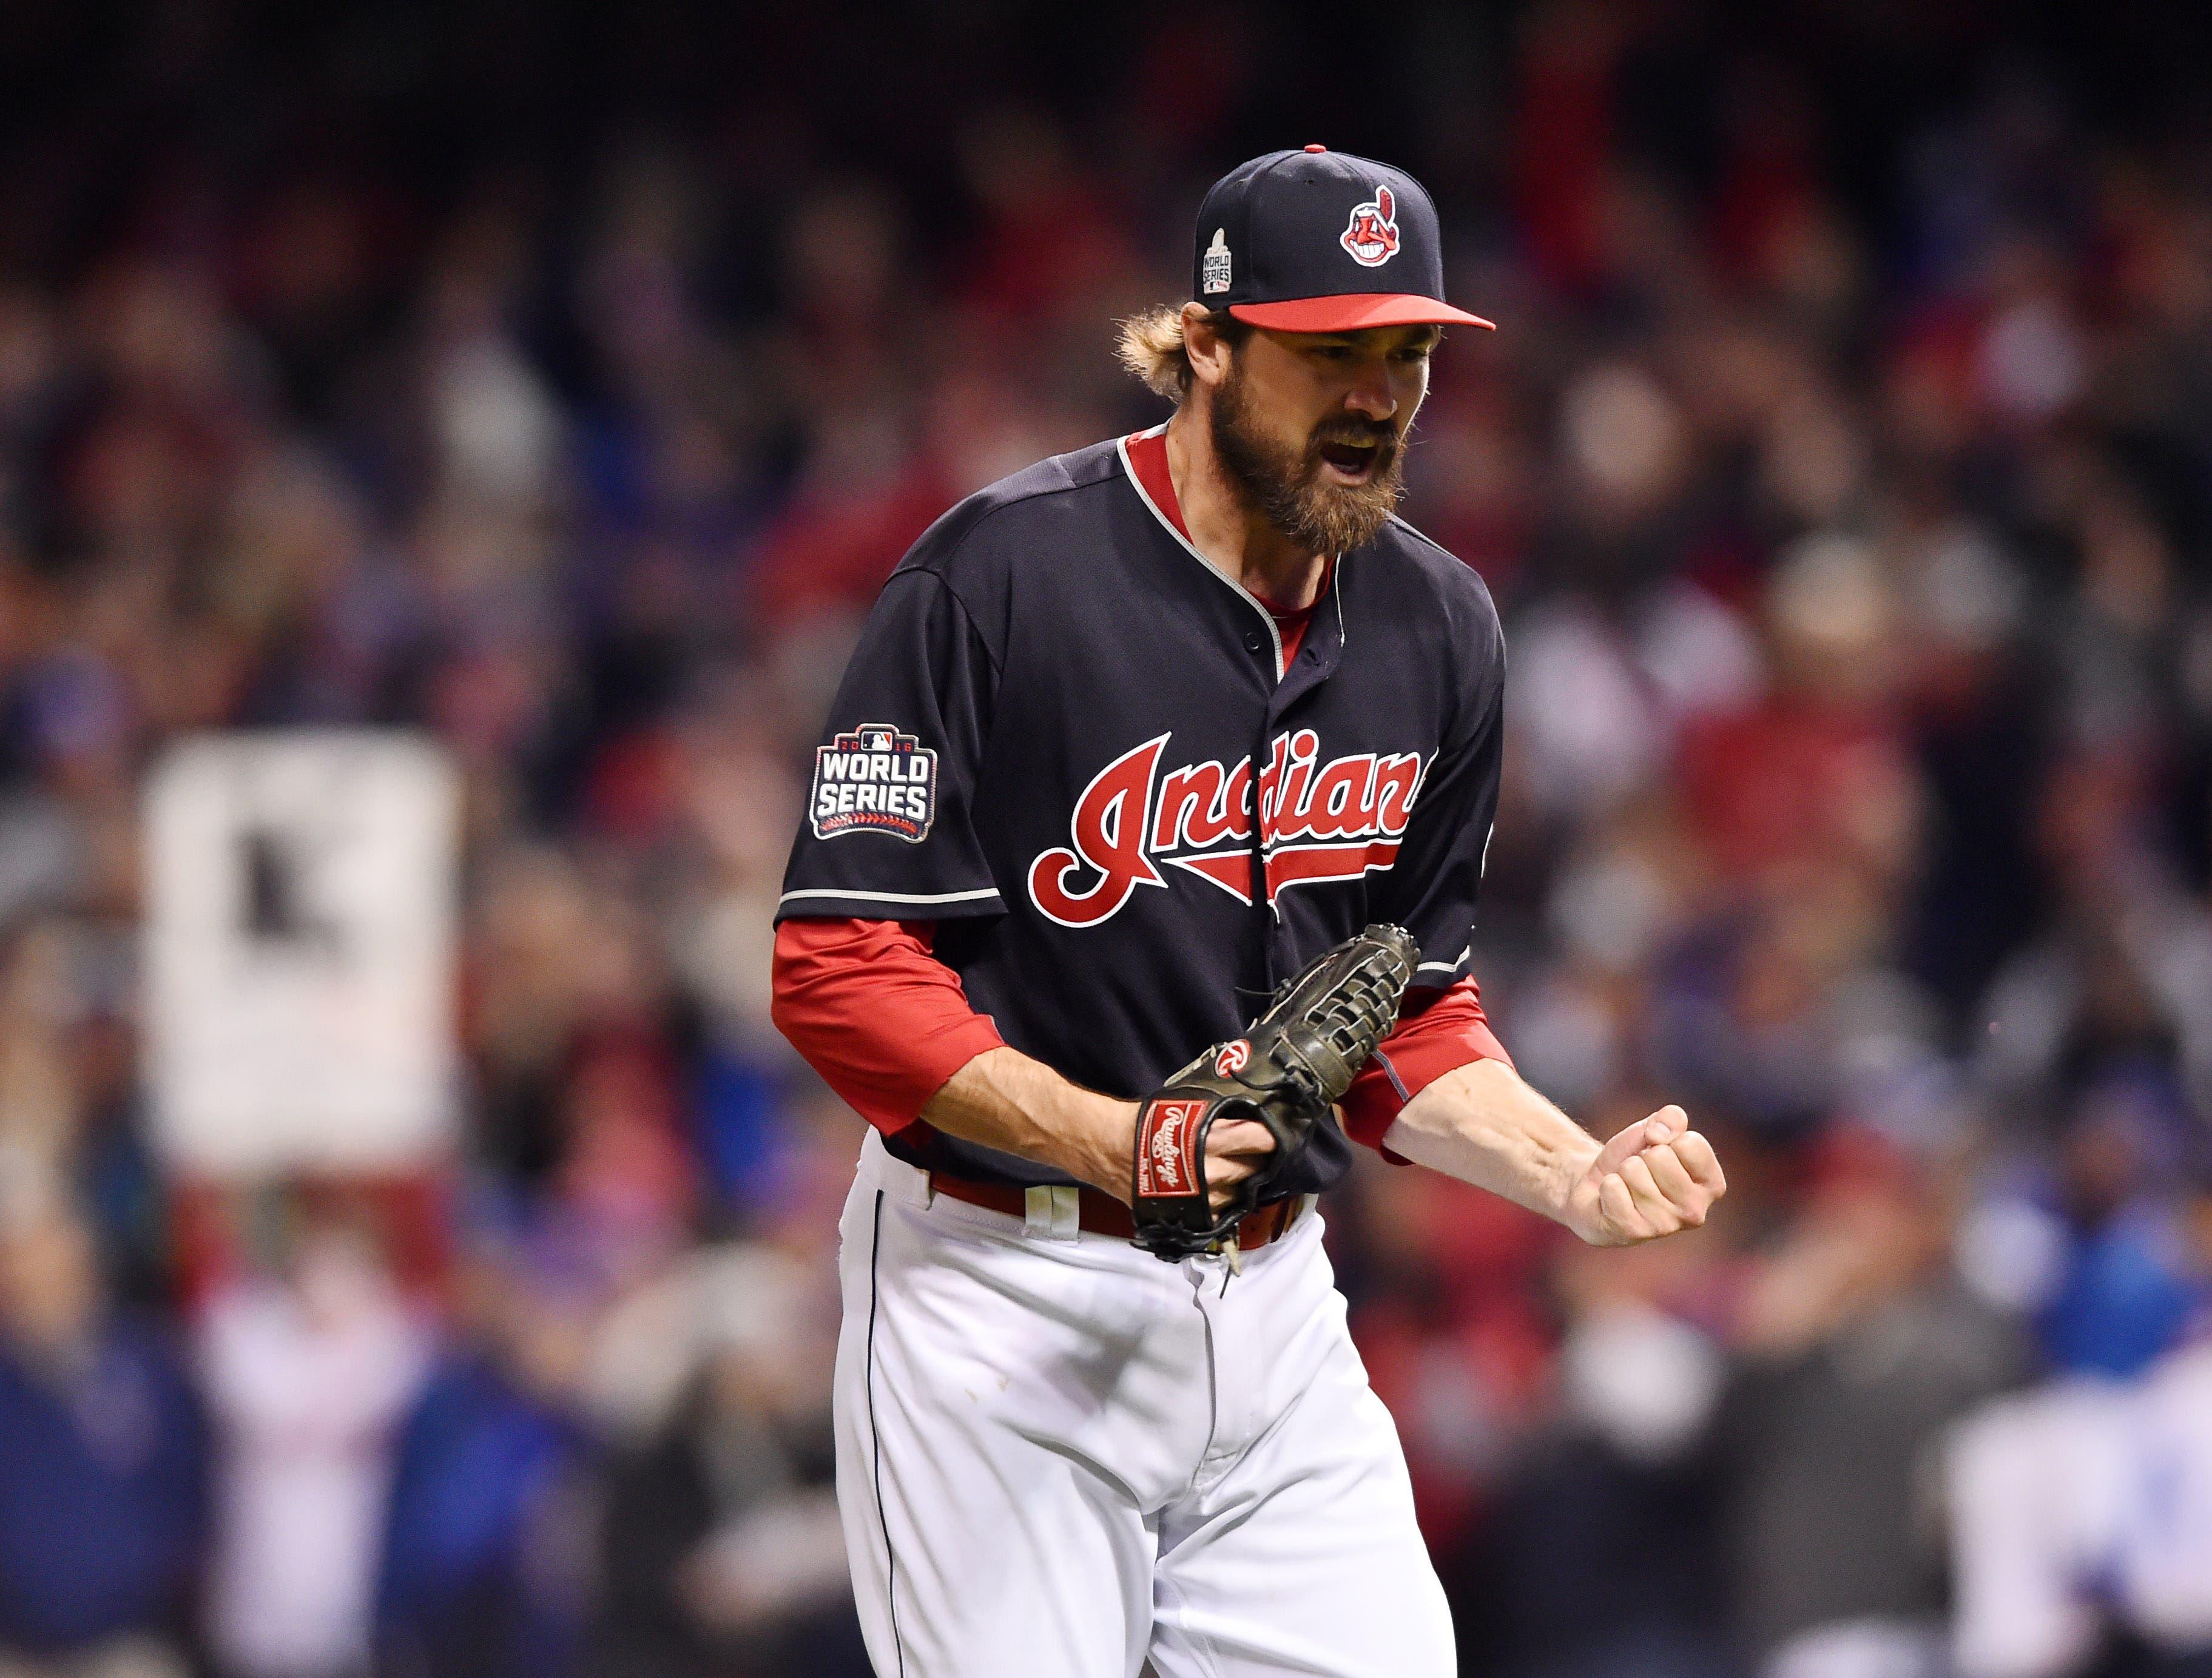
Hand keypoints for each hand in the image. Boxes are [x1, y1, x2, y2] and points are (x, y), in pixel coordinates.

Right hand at [1077, 1102, 1275, 1211]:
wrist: (1106, 1149)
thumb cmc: (1142, 1124)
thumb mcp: (1183, 1110)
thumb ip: (1216, 1120)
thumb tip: (1244, 1119)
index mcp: (1209, 1140)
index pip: (1255, 1140)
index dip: (1267, 1138)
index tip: (1273, 1136)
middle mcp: (1210, 1172)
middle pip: (1252, 1170)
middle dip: (1256, 1161)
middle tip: (1254, 1153)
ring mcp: (1202, 1199)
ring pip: (1239, 1194)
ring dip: (1241, 1184)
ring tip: (1234, 1173)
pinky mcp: (1190, 1216)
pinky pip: (1219, 1213)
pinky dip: (1223, 1203)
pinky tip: (1218, 1192)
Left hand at [1565, 1106, 1725, 1246]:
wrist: (1598, 1185)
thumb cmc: (1635, 1158)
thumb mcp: (1655, 1130)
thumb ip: (1670, 1119)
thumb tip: (1660, 1133)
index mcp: (1711, 1186)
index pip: (1690, 1143)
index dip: (1666, 1139)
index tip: (1659, 1153)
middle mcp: (1695, 1212)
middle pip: (1660, 1157)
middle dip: (1642, 1156)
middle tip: (1639, 1172)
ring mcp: (1665, 1227)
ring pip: (1634, 1171)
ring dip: (1623, 1172)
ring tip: (1627, 1186)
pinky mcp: (1634, 1233)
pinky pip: (1613, 1188)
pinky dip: (1607, 1185)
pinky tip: (1612, 1199)